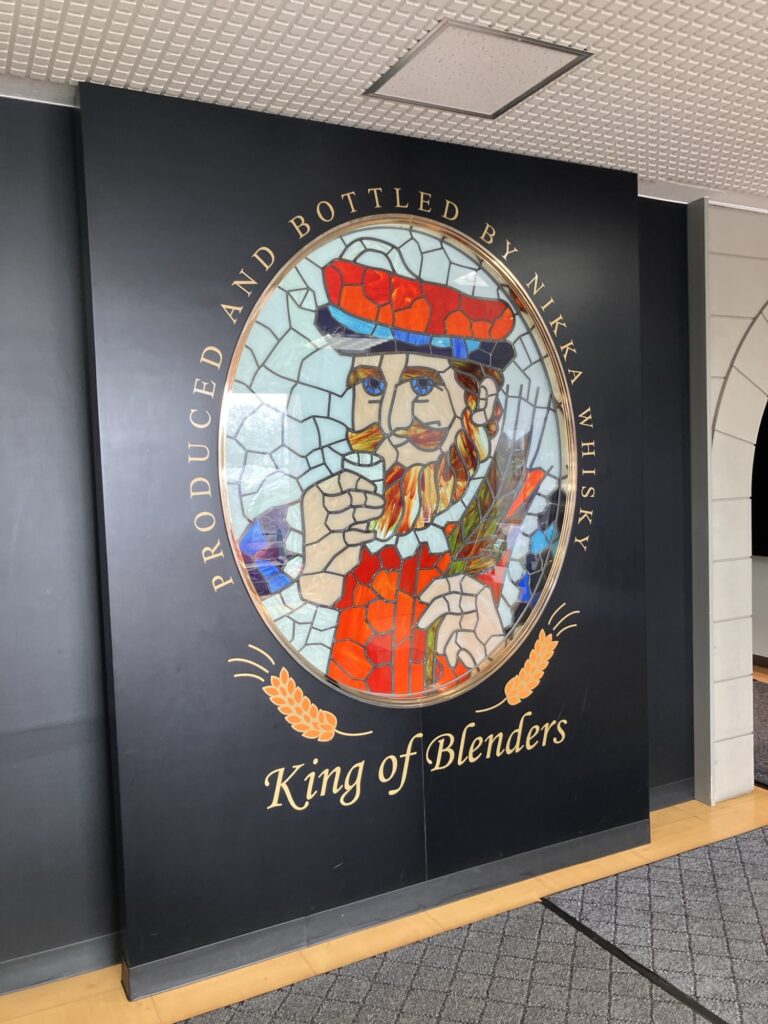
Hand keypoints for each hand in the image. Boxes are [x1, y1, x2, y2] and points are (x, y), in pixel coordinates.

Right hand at [299, 471, 383, 605]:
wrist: (317, 568)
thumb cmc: (326, 536)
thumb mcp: (331, 513)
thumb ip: (346, 501)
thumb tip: (371, 491)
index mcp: (313, 495)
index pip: (341, 479)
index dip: (360, 482)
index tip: (373, 488)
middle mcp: (316, 508)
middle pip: (351, 496)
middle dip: (369, 498)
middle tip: (380, 502)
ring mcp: (324, 525)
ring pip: (355, 514)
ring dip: (372, 512)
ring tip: (379, 512)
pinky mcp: (333, 542)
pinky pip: (356, 535)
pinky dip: (366, 535)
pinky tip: (372, 535)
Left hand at [417, 575, 504, 668]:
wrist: (501, 664)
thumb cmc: (485, 643)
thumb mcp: (472, 620)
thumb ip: (455, 609)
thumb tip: (425, 598)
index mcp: (485, 596)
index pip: (462, 581)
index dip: (440, 586)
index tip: (424, 597)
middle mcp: (487, 607)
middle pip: (451, 601)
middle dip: (432, 613)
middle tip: (420, 624)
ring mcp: (486, 623)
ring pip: (452, 622)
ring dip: (442, 638)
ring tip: (441, 651)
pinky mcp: (484, 641)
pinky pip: (457, 640)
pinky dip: (452, 650)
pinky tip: (455, 658)